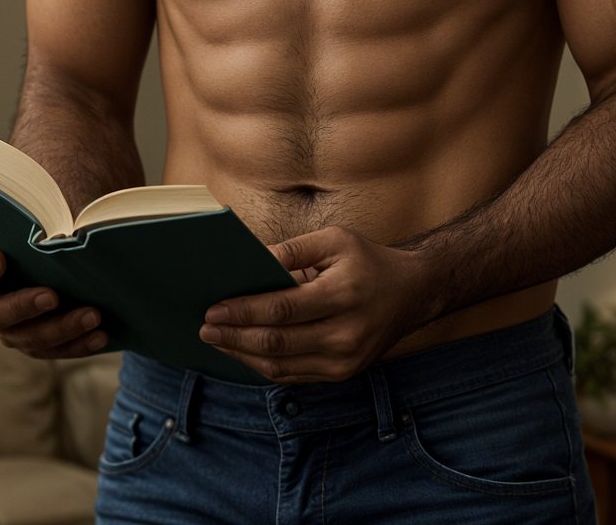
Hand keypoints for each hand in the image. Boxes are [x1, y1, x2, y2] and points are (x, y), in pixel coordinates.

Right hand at [0, 196, 106, 358]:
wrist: (44, 235)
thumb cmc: (14, 217)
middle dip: (23, 307)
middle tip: (52, 295)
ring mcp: (13, 326)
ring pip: (29, 338)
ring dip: (60, 330)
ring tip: (92, 315)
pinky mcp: (40, 339)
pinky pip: (55, 349)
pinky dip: (77, 344)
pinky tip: (100, 334)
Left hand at [198, 226, 428, 383]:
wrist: (410, 293)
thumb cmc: (368, 261)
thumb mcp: (336, 240)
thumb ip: (295, 249)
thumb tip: (255, 262)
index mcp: (343, 295)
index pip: (282, 309)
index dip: (244, 312)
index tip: (214, 309)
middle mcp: (345, 334)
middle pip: (277, 343)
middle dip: (235, 337)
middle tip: (206, 328)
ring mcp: (344, 361)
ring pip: (281, 366)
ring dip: (244, 356)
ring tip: (218, 341)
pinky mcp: (341, 374)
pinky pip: (293, 376)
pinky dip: (264, 366)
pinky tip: (245, 352)